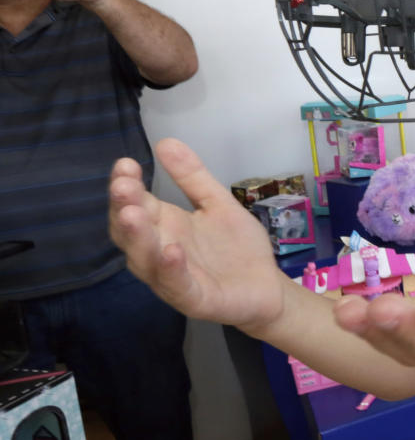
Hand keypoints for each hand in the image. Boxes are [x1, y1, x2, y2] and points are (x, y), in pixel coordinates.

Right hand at [109, 138, 285, 331]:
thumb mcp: (218, 204)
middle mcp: (159, 252)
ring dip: (139, 238)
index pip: (135, 203)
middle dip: (124, 209)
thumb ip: (193, 177)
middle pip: (131, 232)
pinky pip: (177, 285)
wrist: (266, 286)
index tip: (125, 163)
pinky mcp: (193, 299)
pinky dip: (171, 269)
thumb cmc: (236, 247)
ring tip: (134, 214)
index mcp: (164, 226)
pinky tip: (171, 250)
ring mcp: (172, 278)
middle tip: (122, 186)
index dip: (127, 185)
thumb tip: (165, 140)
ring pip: (145, 260)